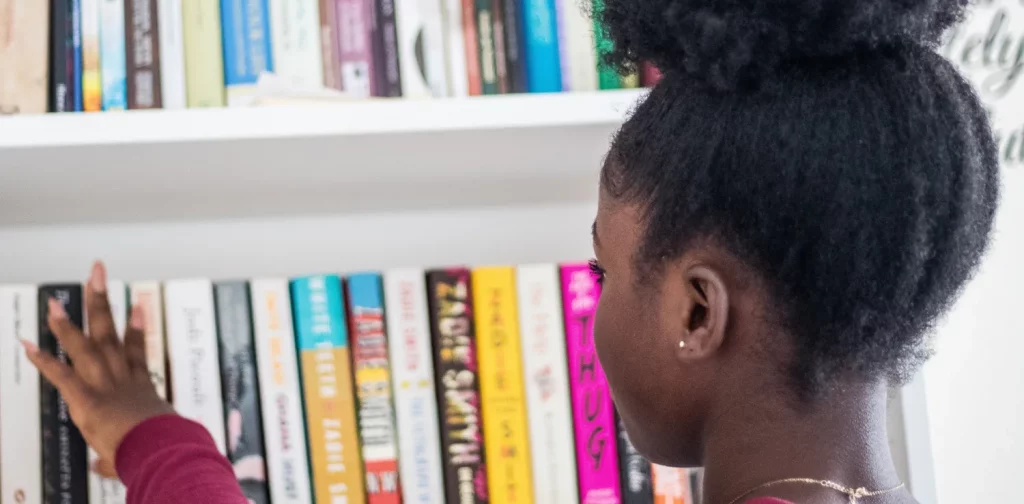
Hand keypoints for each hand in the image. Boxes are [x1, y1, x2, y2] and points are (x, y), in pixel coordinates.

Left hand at [22, 262, 174, 479]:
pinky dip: (44, 361)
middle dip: (102, 303)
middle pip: (111, 334)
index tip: (136, 304)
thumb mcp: (140, 449)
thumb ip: (113, 457)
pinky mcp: (88, 399)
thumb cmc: (161, 449)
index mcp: (141, 388)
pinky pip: (62, 376)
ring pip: (85, 347)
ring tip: (54, 302)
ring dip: (68, 324)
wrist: (161, 449)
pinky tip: (28, 345)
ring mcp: (105, 386)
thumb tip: (102, 468)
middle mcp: (123, 379)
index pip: (136, 352)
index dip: (136, 326)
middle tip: (97, 273)